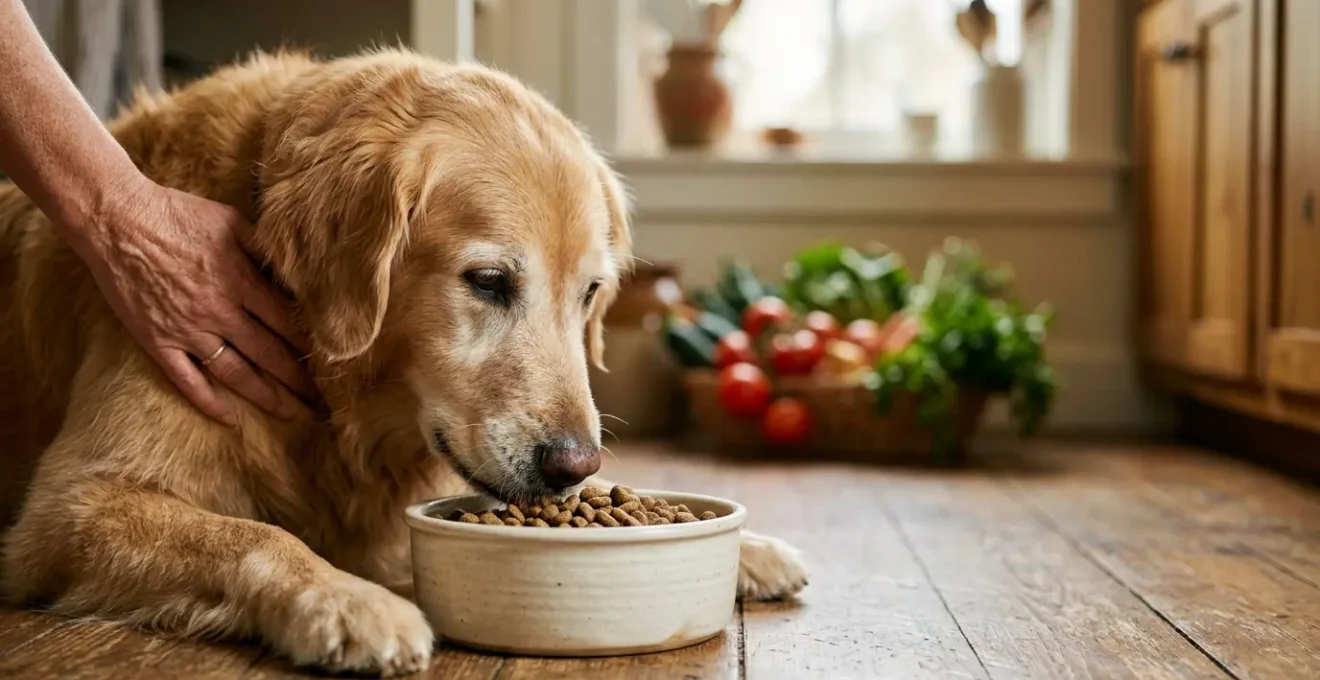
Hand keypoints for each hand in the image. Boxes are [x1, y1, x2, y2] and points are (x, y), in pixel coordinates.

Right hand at [71, 178, 316, 424]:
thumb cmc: (176, 213)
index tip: (334, 360)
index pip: (288, 322)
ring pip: (236, 374)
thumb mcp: (231, 220)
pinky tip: (231, 420)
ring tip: (291, 414)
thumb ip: (264, 247)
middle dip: (301, 379)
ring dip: (267, 397)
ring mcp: (187, 330)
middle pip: (270, 353)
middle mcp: (219, 311)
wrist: (114, 220)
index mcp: (241, 281)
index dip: (313, 343)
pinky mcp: (158, 341)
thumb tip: (298, 265)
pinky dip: (209, 403)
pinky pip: (187, 381)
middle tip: (325, 399)